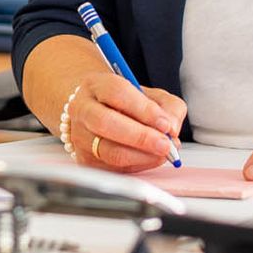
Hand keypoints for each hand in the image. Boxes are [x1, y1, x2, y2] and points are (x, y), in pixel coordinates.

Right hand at [65, 71, 185, 172]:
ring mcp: (80, 136)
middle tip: (166, 144)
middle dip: (141, 137)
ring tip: (163, 153)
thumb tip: (171, 129)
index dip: (144, 109)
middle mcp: (82, 109)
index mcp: (96, 85)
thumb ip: (168, 107)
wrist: (97, 113)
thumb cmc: (125, 104)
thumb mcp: (149, 95)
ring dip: (142, 155)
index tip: (165, 124)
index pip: (117, 93)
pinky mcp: (85, 160)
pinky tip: (151, 158)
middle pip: (105, 122)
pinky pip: (113, 168)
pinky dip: (138, 165)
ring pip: (109, 150)